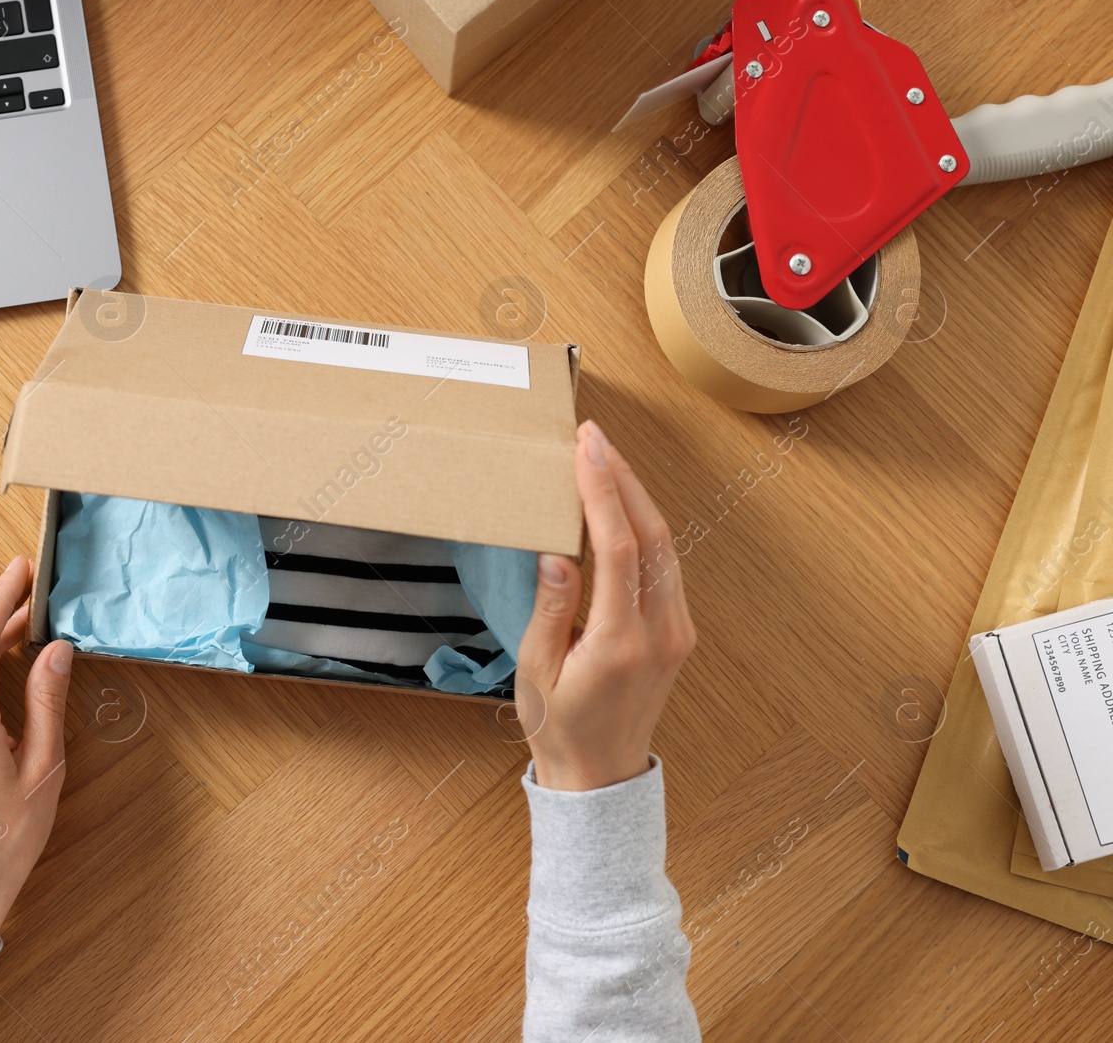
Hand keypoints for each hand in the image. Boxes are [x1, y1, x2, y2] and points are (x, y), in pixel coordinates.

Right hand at [515, 421, 695, 791]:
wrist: (600, 776)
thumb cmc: (560, 727)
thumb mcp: (537, 670)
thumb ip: (552, 608)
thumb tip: (558, 551)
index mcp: (621, 642)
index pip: (618, 547)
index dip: (603, 491)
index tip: (587, 448)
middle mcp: (660, 632)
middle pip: (652, 535)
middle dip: (623, 478)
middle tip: (594, 438)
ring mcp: (677, 631)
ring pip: (665, 546)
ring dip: (636, 497)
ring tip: (605, 459)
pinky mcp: (678, 632)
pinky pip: (666, 566)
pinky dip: (644, 526)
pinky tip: (621, 505)